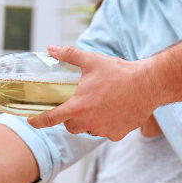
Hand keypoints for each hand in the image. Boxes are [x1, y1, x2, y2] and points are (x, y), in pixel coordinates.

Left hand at [27, 45, 156, 140]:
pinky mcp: (117, 134)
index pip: (50, 119)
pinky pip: (105, 132)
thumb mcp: (91, 60)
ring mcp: (103, 130)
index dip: (37, 121)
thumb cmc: (119, 72)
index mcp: (78, 106)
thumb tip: (50, 48)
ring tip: (98, 105)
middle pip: (70, 126)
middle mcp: (88, 121)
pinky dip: (106, 124)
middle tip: (78, 105)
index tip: (31, 121)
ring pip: (87, 129)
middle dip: (70, 117)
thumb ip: (69, 55)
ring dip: (88, 121)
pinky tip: (113, 111)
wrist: (150, 83)